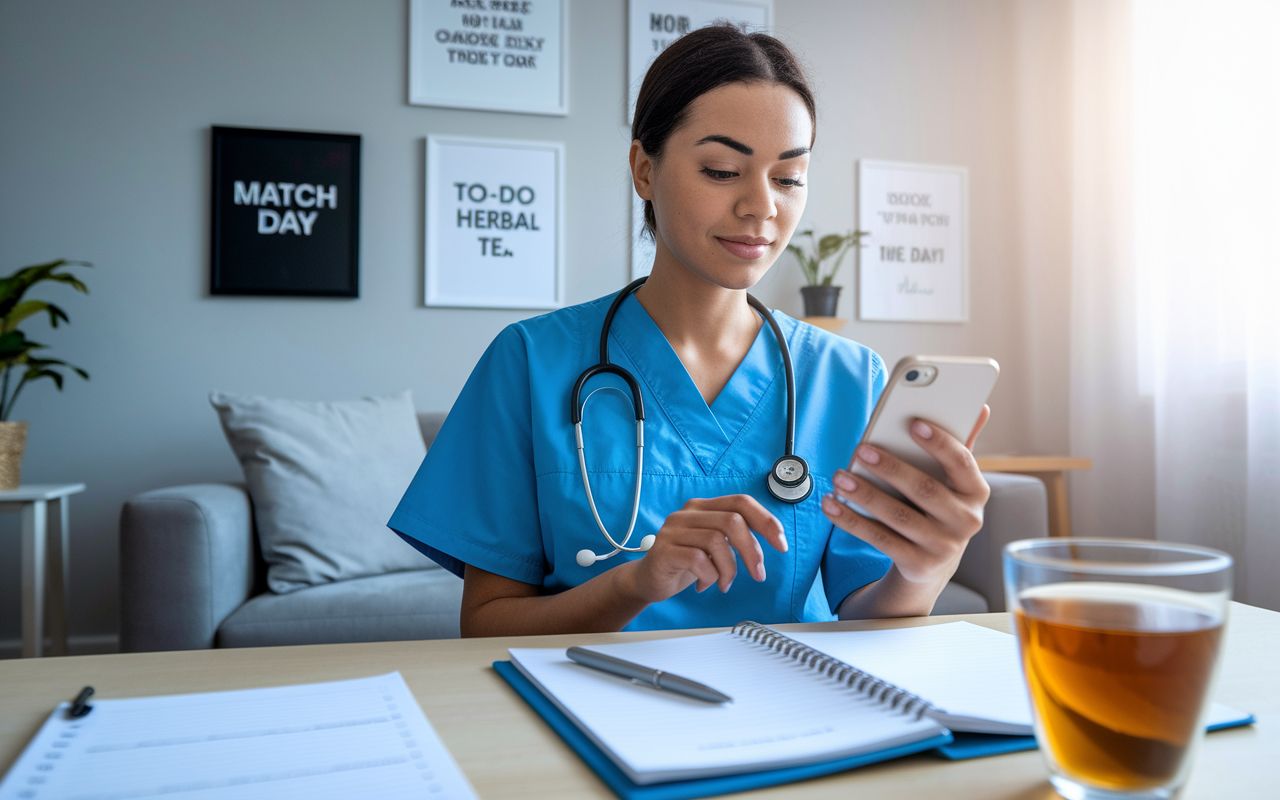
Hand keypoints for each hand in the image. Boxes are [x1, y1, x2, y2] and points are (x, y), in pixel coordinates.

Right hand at [624, 495, 788, 603]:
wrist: (648, 580)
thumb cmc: (685, 562)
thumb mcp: (714, 545)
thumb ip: (735, 536)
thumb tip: (772, 539)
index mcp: (703, 507)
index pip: (740, 502)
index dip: (765, 521)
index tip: (780, 544)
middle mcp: (687, 513)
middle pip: (732, 521)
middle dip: (752, 551)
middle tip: (759, 575)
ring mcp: (673, 530)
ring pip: (717, 542)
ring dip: (729, 569)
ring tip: (724, 583)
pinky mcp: (664, 550)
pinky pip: (698, 561)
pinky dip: (710, 577)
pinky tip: (705, 585)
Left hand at [821, 407, 990, 592]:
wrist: (932, 565)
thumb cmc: (938, 508)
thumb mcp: (952, 483)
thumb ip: (959, 447)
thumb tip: (982, 408)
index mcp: (976, 492)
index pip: (962, 462)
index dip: (939, 442)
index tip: (912, 423)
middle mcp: (966, 521)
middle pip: (924, 490)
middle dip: (890, 468)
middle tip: (861, 450)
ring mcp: (943, 546)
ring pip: (898, 516)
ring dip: (865, 495)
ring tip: (840, 477)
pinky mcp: (917, 564)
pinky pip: (879, 539)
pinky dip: (852, 521)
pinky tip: (832, 505)